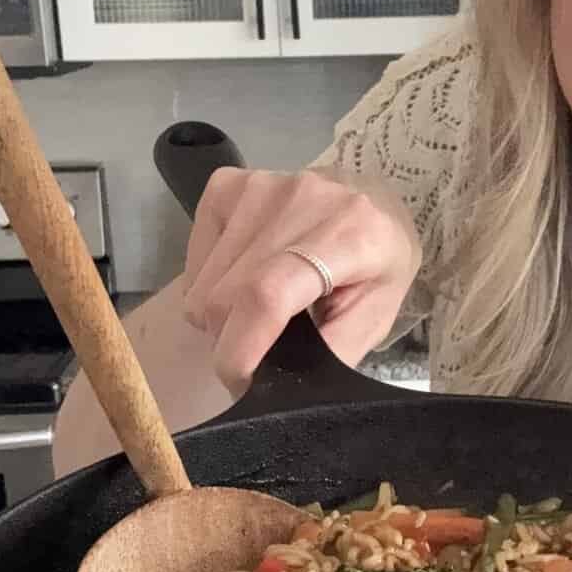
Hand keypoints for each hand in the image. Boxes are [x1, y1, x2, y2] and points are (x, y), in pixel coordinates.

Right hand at [182, 168, 421, 393]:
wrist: (374, 204)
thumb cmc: (377, 266)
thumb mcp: (374, 316)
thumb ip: (333, 351)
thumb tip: (279, 387)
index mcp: (351, 235)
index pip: (268, 293)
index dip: (241, 348)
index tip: (239, 382)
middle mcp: (302, 199)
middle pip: (227, 294)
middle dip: (232, 342)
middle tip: (258, 351)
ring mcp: (260, 186)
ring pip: (204, 284)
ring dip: (219, 316)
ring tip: (258, 312)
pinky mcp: (229, 183)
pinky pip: (194, 258)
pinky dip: (207, 284)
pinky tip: (243, 278)